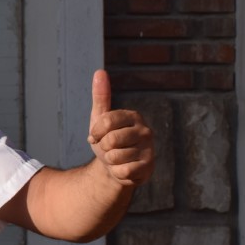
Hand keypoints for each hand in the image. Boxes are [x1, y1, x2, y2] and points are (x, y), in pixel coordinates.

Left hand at [87, 69, 153, 186]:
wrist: (116, 166)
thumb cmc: (108, 140)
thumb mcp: (100, 118)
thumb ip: (101, 96)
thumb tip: (100, 71)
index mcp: (133, 116)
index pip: (106, 121)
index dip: (95, 132)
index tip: (96, 136)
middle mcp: (145, 130)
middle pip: (111, 140)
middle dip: (103, 147)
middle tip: (109, 148)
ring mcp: (149, 149)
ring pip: (115, 156)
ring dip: (110, 161)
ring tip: (117, 158)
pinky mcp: (148, 167)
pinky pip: (122, 171)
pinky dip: (117, 172)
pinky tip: (123, 169)